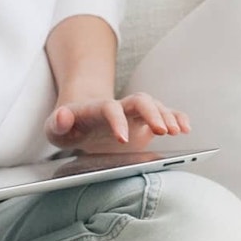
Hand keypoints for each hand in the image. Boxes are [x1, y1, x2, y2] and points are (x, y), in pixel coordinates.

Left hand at [44, 92, 190, 153]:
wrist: (82, 117)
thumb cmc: (69, 125)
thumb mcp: (55, 127)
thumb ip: (57, 123)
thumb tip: (63, 116)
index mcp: (97, 109)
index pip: (109, 109)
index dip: (117, 121)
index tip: (123, 139)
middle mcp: (119, 107)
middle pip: (139, 101)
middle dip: (152, 113)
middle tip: (163, 131)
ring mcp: (134, 112)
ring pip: (154, 106)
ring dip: (168, 116)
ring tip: (179, 131)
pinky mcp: (145, 121)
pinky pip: (165, 114)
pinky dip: (177, 117)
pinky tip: (186, 128)